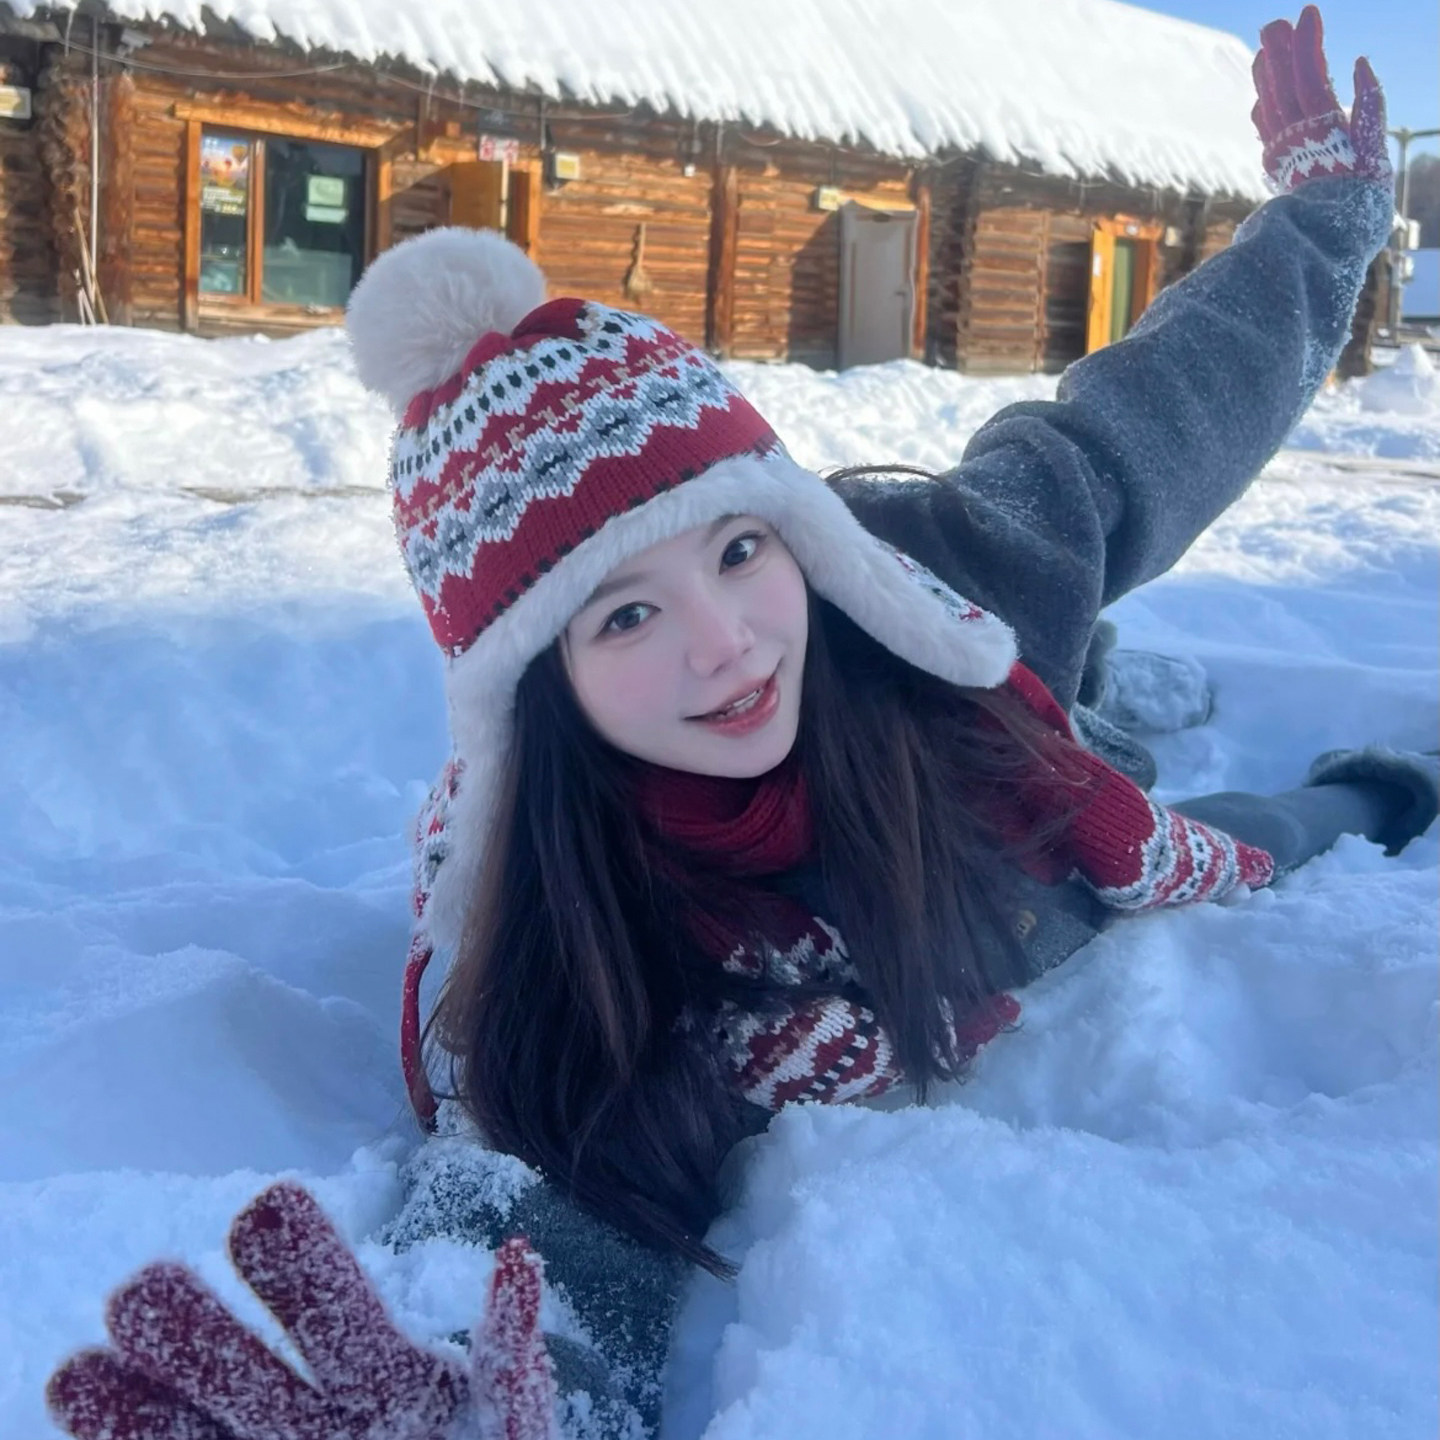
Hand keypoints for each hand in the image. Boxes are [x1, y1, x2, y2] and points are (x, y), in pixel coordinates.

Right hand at [46, 1182, 557, 1439]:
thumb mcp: (509, 1423)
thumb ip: (507, 1361)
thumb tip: (517, 1258)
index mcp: (395, 1388)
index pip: (339, 1319)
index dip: (301, 1265)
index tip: (266, 1208)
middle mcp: (325, 1428)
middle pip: (254, 1373)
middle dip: (201, 1328)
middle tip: (144, 1286)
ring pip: (205, 1428)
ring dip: (149, 1396)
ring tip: (86, 1357)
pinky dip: (126, 1438)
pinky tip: (81, 1398)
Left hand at [1250, 6, 1390, 191]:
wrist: (1331, 239)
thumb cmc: (1361, 195)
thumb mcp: (1374, 148)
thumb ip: (1370, 104)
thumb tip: (1360, 63)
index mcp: (1323, 127)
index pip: (1310, 75)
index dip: (1307, 43)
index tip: (1308, 13)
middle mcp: (1296, 137)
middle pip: (1282, 85)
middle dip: (1279, 51)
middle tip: (1274, 23)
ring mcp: (1282, 152)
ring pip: (1269, 105)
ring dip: (1267, 76)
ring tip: (1265, 50)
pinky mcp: (1276, 167)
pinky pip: (1265, 130)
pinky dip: (1263, 107)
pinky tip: (1263, 96)